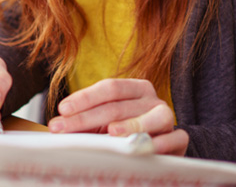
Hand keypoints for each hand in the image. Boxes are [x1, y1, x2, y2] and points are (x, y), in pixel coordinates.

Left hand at [48, 78, 188, 155]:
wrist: (161, 145)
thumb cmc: (127, 131)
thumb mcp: (106, 122)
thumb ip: (87, 121)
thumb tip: (56, 127)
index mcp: (134, 88)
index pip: (108, 88)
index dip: (84, 98)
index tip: (62, 109)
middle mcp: (152, 99)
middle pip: (118, 106)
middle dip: (87, 118)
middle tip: (64, 128)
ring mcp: (167, 117)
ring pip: (150, 118)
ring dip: (130, 125)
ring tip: (110, 132)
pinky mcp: (179, 139)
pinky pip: (174, 139)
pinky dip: (159, 144)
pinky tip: (143, 148)